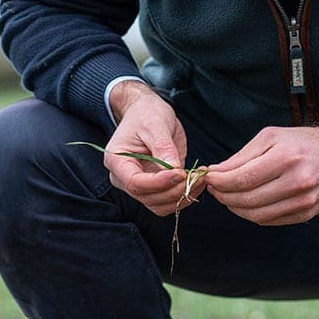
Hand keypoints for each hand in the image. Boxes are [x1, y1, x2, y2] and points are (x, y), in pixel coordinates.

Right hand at [105, 81, 192, 216]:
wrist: (147, 112)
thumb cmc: (146, 114)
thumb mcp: (155, 124)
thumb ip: (163, 147)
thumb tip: (174, 169)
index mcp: (117, 162)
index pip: (135, 183)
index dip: (159, 183)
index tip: (180, 172)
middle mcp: (124, 178)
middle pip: (149, 198)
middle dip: (174, 191)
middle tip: (197, 176)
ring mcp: (140, 185)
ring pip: (160, 205)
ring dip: (182, 197)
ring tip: (200, 179)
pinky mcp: (155, 187)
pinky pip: (168, 201)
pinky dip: (184, 196)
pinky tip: (197, 181)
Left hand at [204, 123, 318, 224]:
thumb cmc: (302, 142)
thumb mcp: (271, 137)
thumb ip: (242, 156)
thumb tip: (216, 173)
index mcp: (286, 158)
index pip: (243, 179)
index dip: (220, 182)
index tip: (209, 179)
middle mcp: (297, 182)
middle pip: (247, 199)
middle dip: (223, 196)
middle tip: (214, 189)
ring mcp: (303, 201)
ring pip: (256, 215)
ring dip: (235, 208)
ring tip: (227, 196)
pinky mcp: (306, 214)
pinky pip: (270, 220)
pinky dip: (252, 214)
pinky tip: (246, 203)